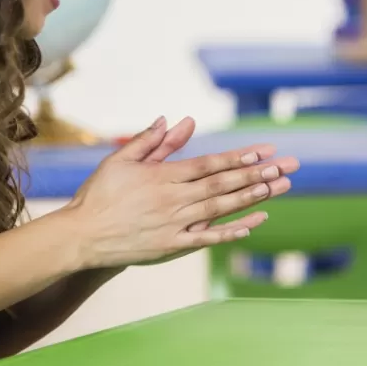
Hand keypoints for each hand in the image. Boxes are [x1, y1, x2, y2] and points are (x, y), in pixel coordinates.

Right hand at [61, 116, 297, 268]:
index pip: (209, 164)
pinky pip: (207, 238)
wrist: (80, 236)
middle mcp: (172, 200)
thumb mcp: (120, 160)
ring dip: (251, 198)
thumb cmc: (99, 194)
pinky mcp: (171, 247)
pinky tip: (254, 223)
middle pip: (222, 185)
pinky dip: (232, 231)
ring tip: (277, 188)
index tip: (265, 150)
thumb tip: (173, 118)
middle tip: (286, 167)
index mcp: (162, 177)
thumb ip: (150, 141)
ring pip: (220, 210)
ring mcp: (174, 225)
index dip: (239, 157)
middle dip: (257, 174)